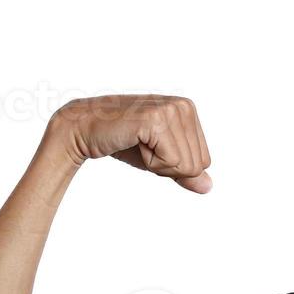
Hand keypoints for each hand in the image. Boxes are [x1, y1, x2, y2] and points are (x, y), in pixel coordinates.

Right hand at [48, 94, 212, 192]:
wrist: (84, 131)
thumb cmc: (122, 143)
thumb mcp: (160, 160)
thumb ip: (185, 172)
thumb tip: (208, 187)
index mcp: (188, 110)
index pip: (203, 161)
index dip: (175, 166)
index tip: (151, 148)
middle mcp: (184, 106)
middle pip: (197, 165)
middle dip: (168, 167)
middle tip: (142, 146)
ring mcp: (171, 110)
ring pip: (186, 166)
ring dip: (157, 164)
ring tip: (137, 143)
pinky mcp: (156, 120)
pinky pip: (171, 163)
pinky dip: (150, 163)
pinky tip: (134, 142)